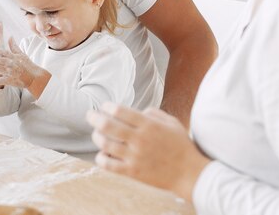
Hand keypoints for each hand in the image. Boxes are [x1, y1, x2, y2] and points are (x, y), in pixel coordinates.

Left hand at [0, 20, 47, 91]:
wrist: (35, 77)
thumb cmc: (27, 65)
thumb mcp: (21, 54)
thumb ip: (14, 46)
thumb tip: (10, 36)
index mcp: (14, 58)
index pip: (6, 53)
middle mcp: (13, 65)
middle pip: (3, 61)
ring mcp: (11, 73)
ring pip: (1, 69)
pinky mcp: (11, 81)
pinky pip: (2, 81)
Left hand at [86, 102, 210, 200]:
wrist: (189, 173)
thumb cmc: (180, 145)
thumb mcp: (171, 122)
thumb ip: (152, 113)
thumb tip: (136, 111)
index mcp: (149, 125)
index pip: (119, 111)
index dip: (107, 106)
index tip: (104, 106)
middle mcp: (139, 139)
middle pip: (107, 125)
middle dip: (94, 117)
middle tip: (90, 115)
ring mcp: (135, 157)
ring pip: (105, 144)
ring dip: (96, 137)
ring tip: (96, 134)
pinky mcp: (132, 172)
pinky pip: (109, 165)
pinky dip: (101, 157)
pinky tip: (102, 153)